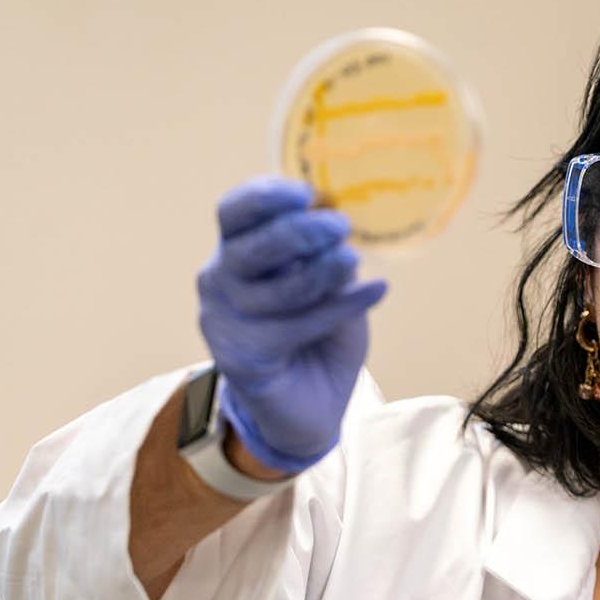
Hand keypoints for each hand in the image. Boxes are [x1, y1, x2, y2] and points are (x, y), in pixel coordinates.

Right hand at [197, 177, 386, 473]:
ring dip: (321, 272)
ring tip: (355, 259)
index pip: (235, 213)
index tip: (308, 193)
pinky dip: (340, 307)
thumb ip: (326, 256)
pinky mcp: (241, 359)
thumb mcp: (330, 285)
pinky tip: (378, 290)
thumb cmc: (321, 335)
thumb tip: (338, 226)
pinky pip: (295, 327)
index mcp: (238, 251)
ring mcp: (224, 321)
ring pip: (275, 289)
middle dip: (297, 233)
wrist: (312, 407)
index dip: (265, 197)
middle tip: (340, 226)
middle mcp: (221, 281)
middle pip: (249, 247)